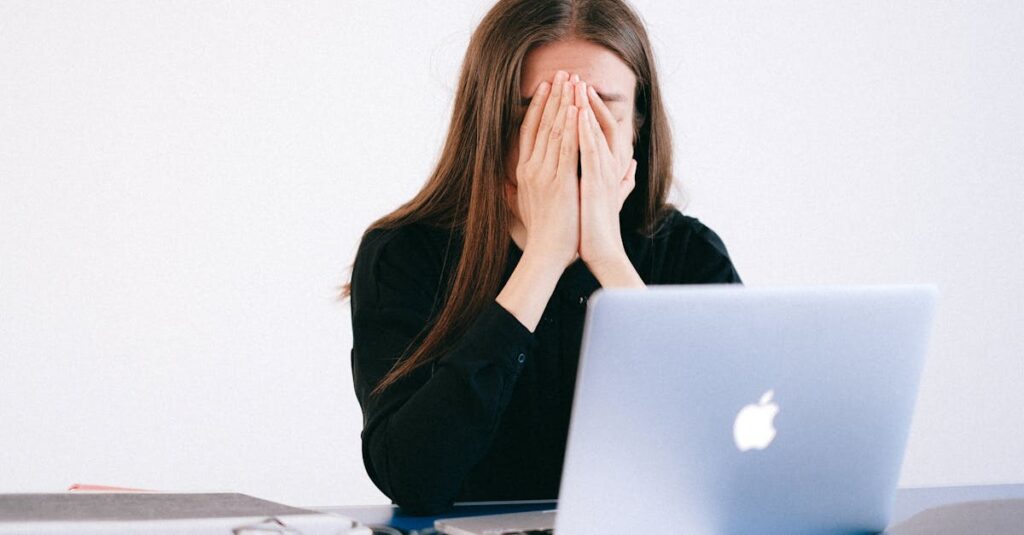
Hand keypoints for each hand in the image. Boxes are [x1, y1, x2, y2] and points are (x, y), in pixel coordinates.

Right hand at [508, 70, 580, 270]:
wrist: (546, 254)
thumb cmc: (543, 234)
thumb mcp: (528, 205)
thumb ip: (525, 188)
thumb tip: (516, 181)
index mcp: (525, 173)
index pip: (530, 131)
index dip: (538, 107)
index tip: (546, 87)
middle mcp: (531, 169)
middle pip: (542, 125)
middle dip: (553, 97)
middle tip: (562, 73)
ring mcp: (545, 175)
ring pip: (555, 131)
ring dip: (564, 104)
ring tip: (571, 82)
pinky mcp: (560, 183)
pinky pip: (567, 149)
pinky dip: (572, 127)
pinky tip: (577, 109)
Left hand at [574, 79, 637, 269]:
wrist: (602, 253)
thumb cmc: (600, 228)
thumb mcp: (609, 197)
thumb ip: (622, 181)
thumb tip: (633, 167)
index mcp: (608, 168)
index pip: (600, 130)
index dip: (590, 109)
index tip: (576, 91)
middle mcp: (609, 166)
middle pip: (599, 124)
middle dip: (586, 100)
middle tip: (574, 77)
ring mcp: (604, 173)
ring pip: (595, 132)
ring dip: (585, 107)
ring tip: (575, 85)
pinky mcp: (596, 183)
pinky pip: (589, 151)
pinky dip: (584, 131)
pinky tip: (576, 114)